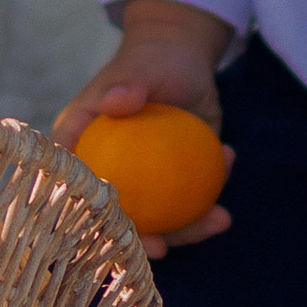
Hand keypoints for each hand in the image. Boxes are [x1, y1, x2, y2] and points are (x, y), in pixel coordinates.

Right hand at [49, 0, 235, 253]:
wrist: (180, 58)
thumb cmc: (147, 61)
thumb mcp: (136, 69)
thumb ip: (126, 85)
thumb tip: (115, 102)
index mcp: (81, 152)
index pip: (77, 192)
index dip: (90, 221)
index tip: (117, 230)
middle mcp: (109, 175)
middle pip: (117, 220)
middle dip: (138, 244)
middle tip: (164, 247)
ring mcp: (144, 185)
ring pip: (160, 221)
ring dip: (189, 229)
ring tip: (220, 219)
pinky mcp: (175, 185)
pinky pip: (191, 202)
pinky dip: (212, 194)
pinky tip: (230, 160)